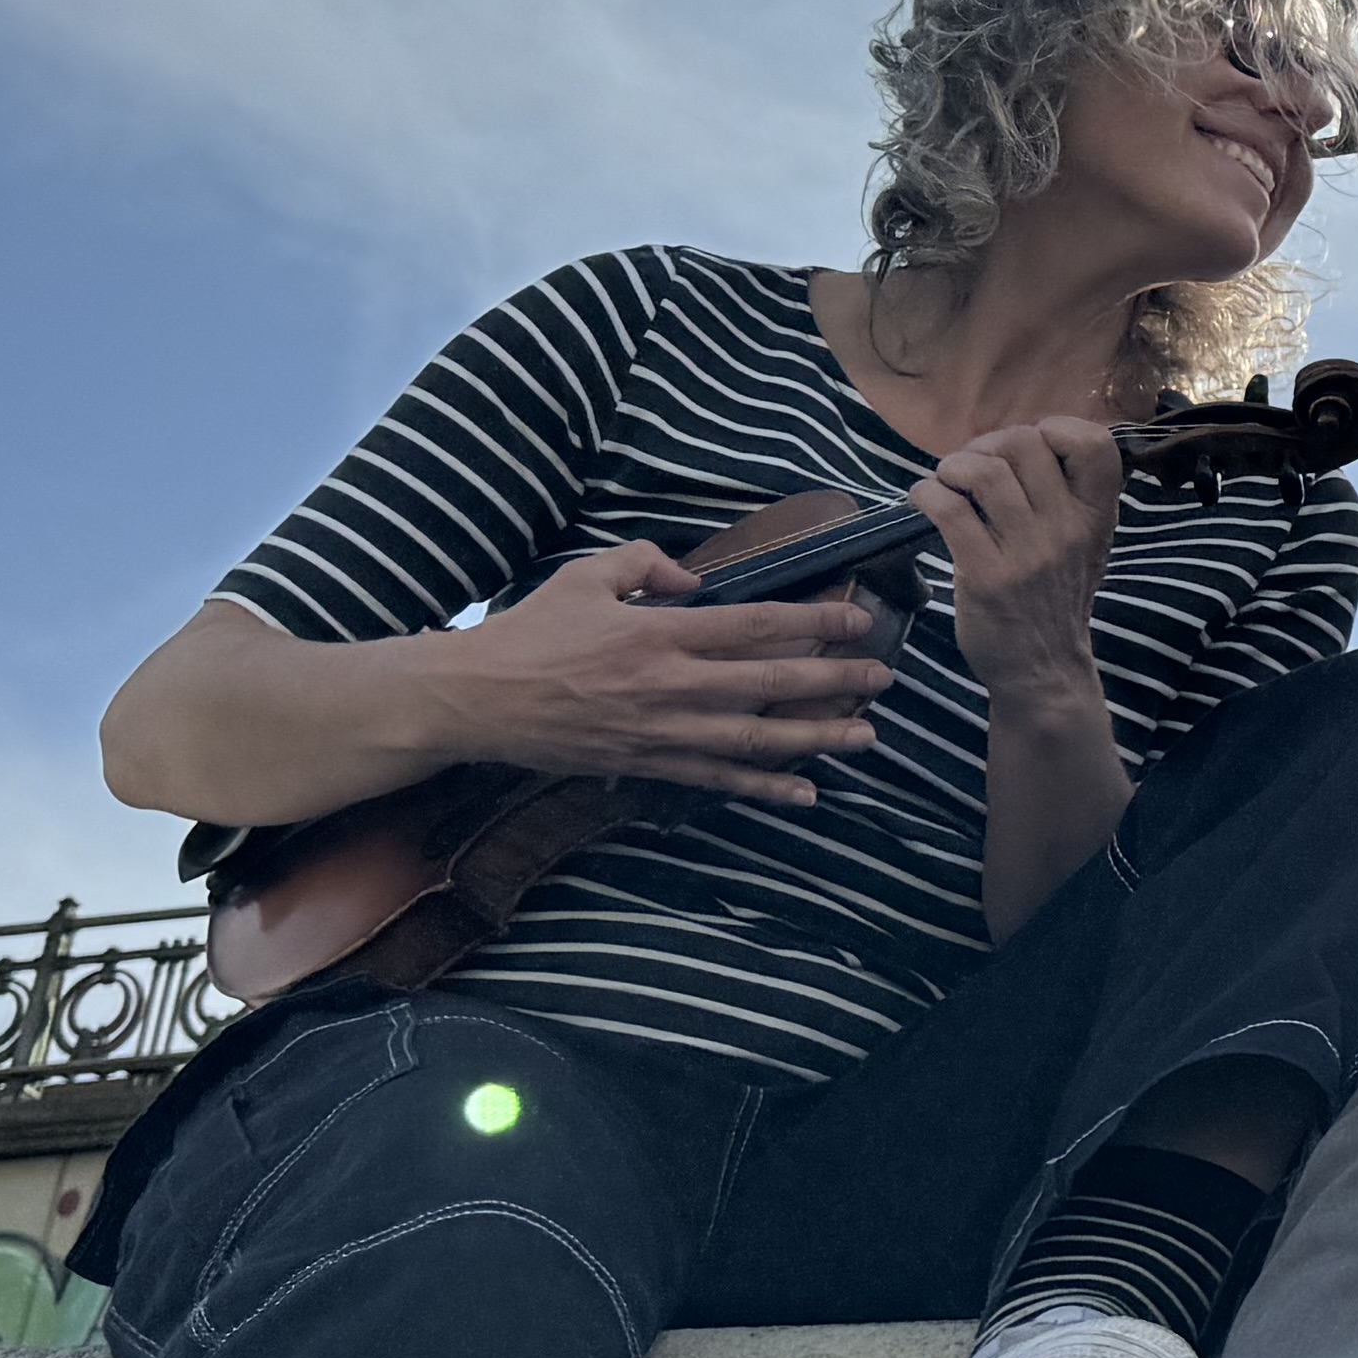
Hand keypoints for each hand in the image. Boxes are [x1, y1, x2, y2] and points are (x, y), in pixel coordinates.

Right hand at [435, 547, 892, 805]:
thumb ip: (643, 563)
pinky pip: (715, 778)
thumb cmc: (527, 632)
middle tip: (884, 678)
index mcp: (657, 632)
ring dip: (815, 739)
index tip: (857, 622)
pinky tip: (806, 793)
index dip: (812, 623)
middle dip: (834, 681)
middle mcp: (668, 684)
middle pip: (769, 683)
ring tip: (865, 737)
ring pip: (753, 738)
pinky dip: (763, 787)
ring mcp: (659, 731)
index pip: (753, 625)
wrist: (473, 700)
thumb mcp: (584, 576)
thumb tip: (692, 577)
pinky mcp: (645, 763)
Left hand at [916, 419, 1127, 709]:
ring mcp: (1027, 553)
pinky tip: (925, 501)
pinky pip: (948, 507)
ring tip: (946, 482)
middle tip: (971, 467)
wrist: (1042, 670)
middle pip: (1025, 443)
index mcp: (1096, 518)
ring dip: (952, 466)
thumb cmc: (1056, 599)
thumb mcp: (1086, 546)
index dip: (1057, 428)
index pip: (1095, 444)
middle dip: (986, 444)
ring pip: (983, 471)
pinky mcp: (984, 574)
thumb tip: (1024, 438)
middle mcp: (1067, 529)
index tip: (1030, 448)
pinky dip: (926, 493)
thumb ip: (1070, 496)